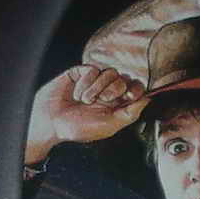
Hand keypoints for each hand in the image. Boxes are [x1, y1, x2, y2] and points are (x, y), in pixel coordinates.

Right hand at [24, 64, 144, 165]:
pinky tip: (76, 94)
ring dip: (98, 88)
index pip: (135, 89)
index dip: (136, 89)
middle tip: (102, 100)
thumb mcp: (109, 126)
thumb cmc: (78, 128)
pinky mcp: (80, 73)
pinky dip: (85, 84)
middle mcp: (107, 90)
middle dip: (114, 89)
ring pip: (109, 72)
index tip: (129, 96)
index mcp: (117, 104)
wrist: (51, 123)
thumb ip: (129, 114)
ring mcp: (94, 81)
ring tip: (85, 100)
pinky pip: (92, 70)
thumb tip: (148, 100)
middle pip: (124, 78)